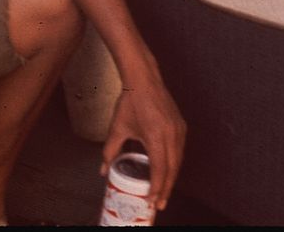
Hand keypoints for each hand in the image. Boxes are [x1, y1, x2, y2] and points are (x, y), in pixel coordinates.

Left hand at [100, 68, 185, 211]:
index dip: (157, 188)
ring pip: (178, 161)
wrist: (144, 79)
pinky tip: (167, 171)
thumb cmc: (130, 102)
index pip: (160, 170)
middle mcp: (171, 135)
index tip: (151, 201)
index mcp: (156, 136)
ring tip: (163, 192)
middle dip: (166, 189)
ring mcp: (179, 130)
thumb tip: (103, 170)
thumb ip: (109, 151)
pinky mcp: (181, 126)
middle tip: (159, 204)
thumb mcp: (117, 128)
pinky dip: (174, 164)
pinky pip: (180, 150)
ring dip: (172, 178)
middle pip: (172, 169)